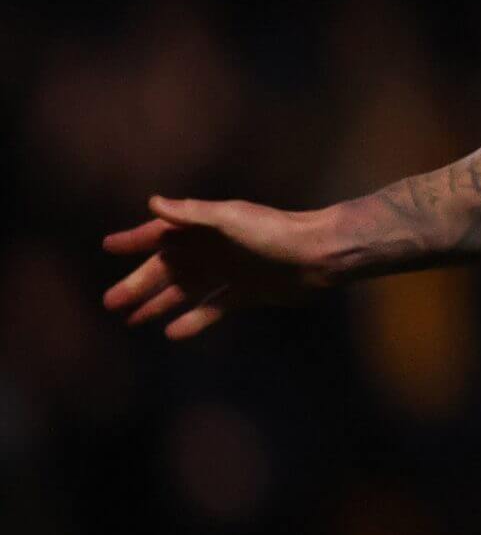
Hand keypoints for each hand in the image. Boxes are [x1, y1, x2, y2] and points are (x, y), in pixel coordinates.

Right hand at [103, 196, 341, 338]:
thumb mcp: (230, 219)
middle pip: (168, 268)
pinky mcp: (246, 293)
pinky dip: (194, 319)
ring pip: (186, 290)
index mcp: (206, 228)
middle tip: (110, 301)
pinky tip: (172, 332)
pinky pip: (213, 308)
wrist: (318, 256)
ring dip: (159, 303)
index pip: (162, 234)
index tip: (109, 247)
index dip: (136, 240)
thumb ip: (192, 213)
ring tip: (132, 319)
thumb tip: (152, 203)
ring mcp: (229, 272)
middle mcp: (214, 249)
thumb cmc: (273, 234)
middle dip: (139, 283)